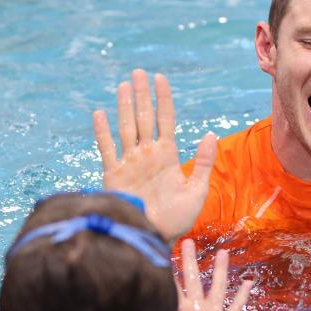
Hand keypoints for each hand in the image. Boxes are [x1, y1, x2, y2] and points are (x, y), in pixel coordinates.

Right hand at [93, 69, 216, 242]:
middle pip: (144, 118)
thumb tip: (211, 134)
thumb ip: (204, 163)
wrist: (154, 238)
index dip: (163, 99)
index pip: (165, 120)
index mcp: (167, 156)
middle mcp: (147, 155)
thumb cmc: (177, 219)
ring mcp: (130, 163)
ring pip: (126, 127)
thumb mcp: (197, 190)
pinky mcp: (114, 175)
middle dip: (142, 95)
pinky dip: (102, 132)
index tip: (160, 78)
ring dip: (125, 107)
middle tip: (138, 72)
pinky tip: (99, 114)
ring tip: (124, 86)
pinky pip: (107, 149)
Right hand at [158, 239, 252, 310]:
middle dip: (189, 259)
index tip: (165, 252)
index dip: (168, 269)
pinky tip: (248, 281)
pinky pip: (237, 307)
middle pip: (193, 278)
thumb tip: (159, 305)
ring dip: (220, 268)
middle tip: (188, 241)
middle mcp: (200, 310)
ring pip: (219, 287)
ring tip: (223, 252)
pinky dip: (243, 294)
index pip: (173, 285)